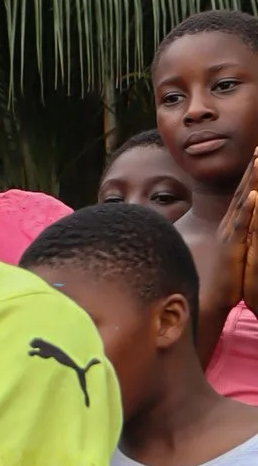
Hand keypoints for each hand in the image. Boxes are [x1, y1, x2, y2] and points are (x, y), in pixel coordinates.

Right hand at [227, 154, 257, 318]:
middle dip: (254, 168)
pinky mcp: (233, 247)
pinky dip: (248, 210)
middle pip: (244, 190)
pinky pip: (242, 225)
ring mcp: (230, 233)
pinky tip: (255, 196)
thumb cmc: (223, 276)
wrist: (211, 297)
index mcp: (231, 223)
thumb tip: (239, 223)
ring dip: (252, 181)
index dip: (252, 173)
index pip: (244, 192)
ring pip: (244, 202)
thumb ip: (236, 233)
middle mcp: (230, 223)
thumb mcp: (232, 249)